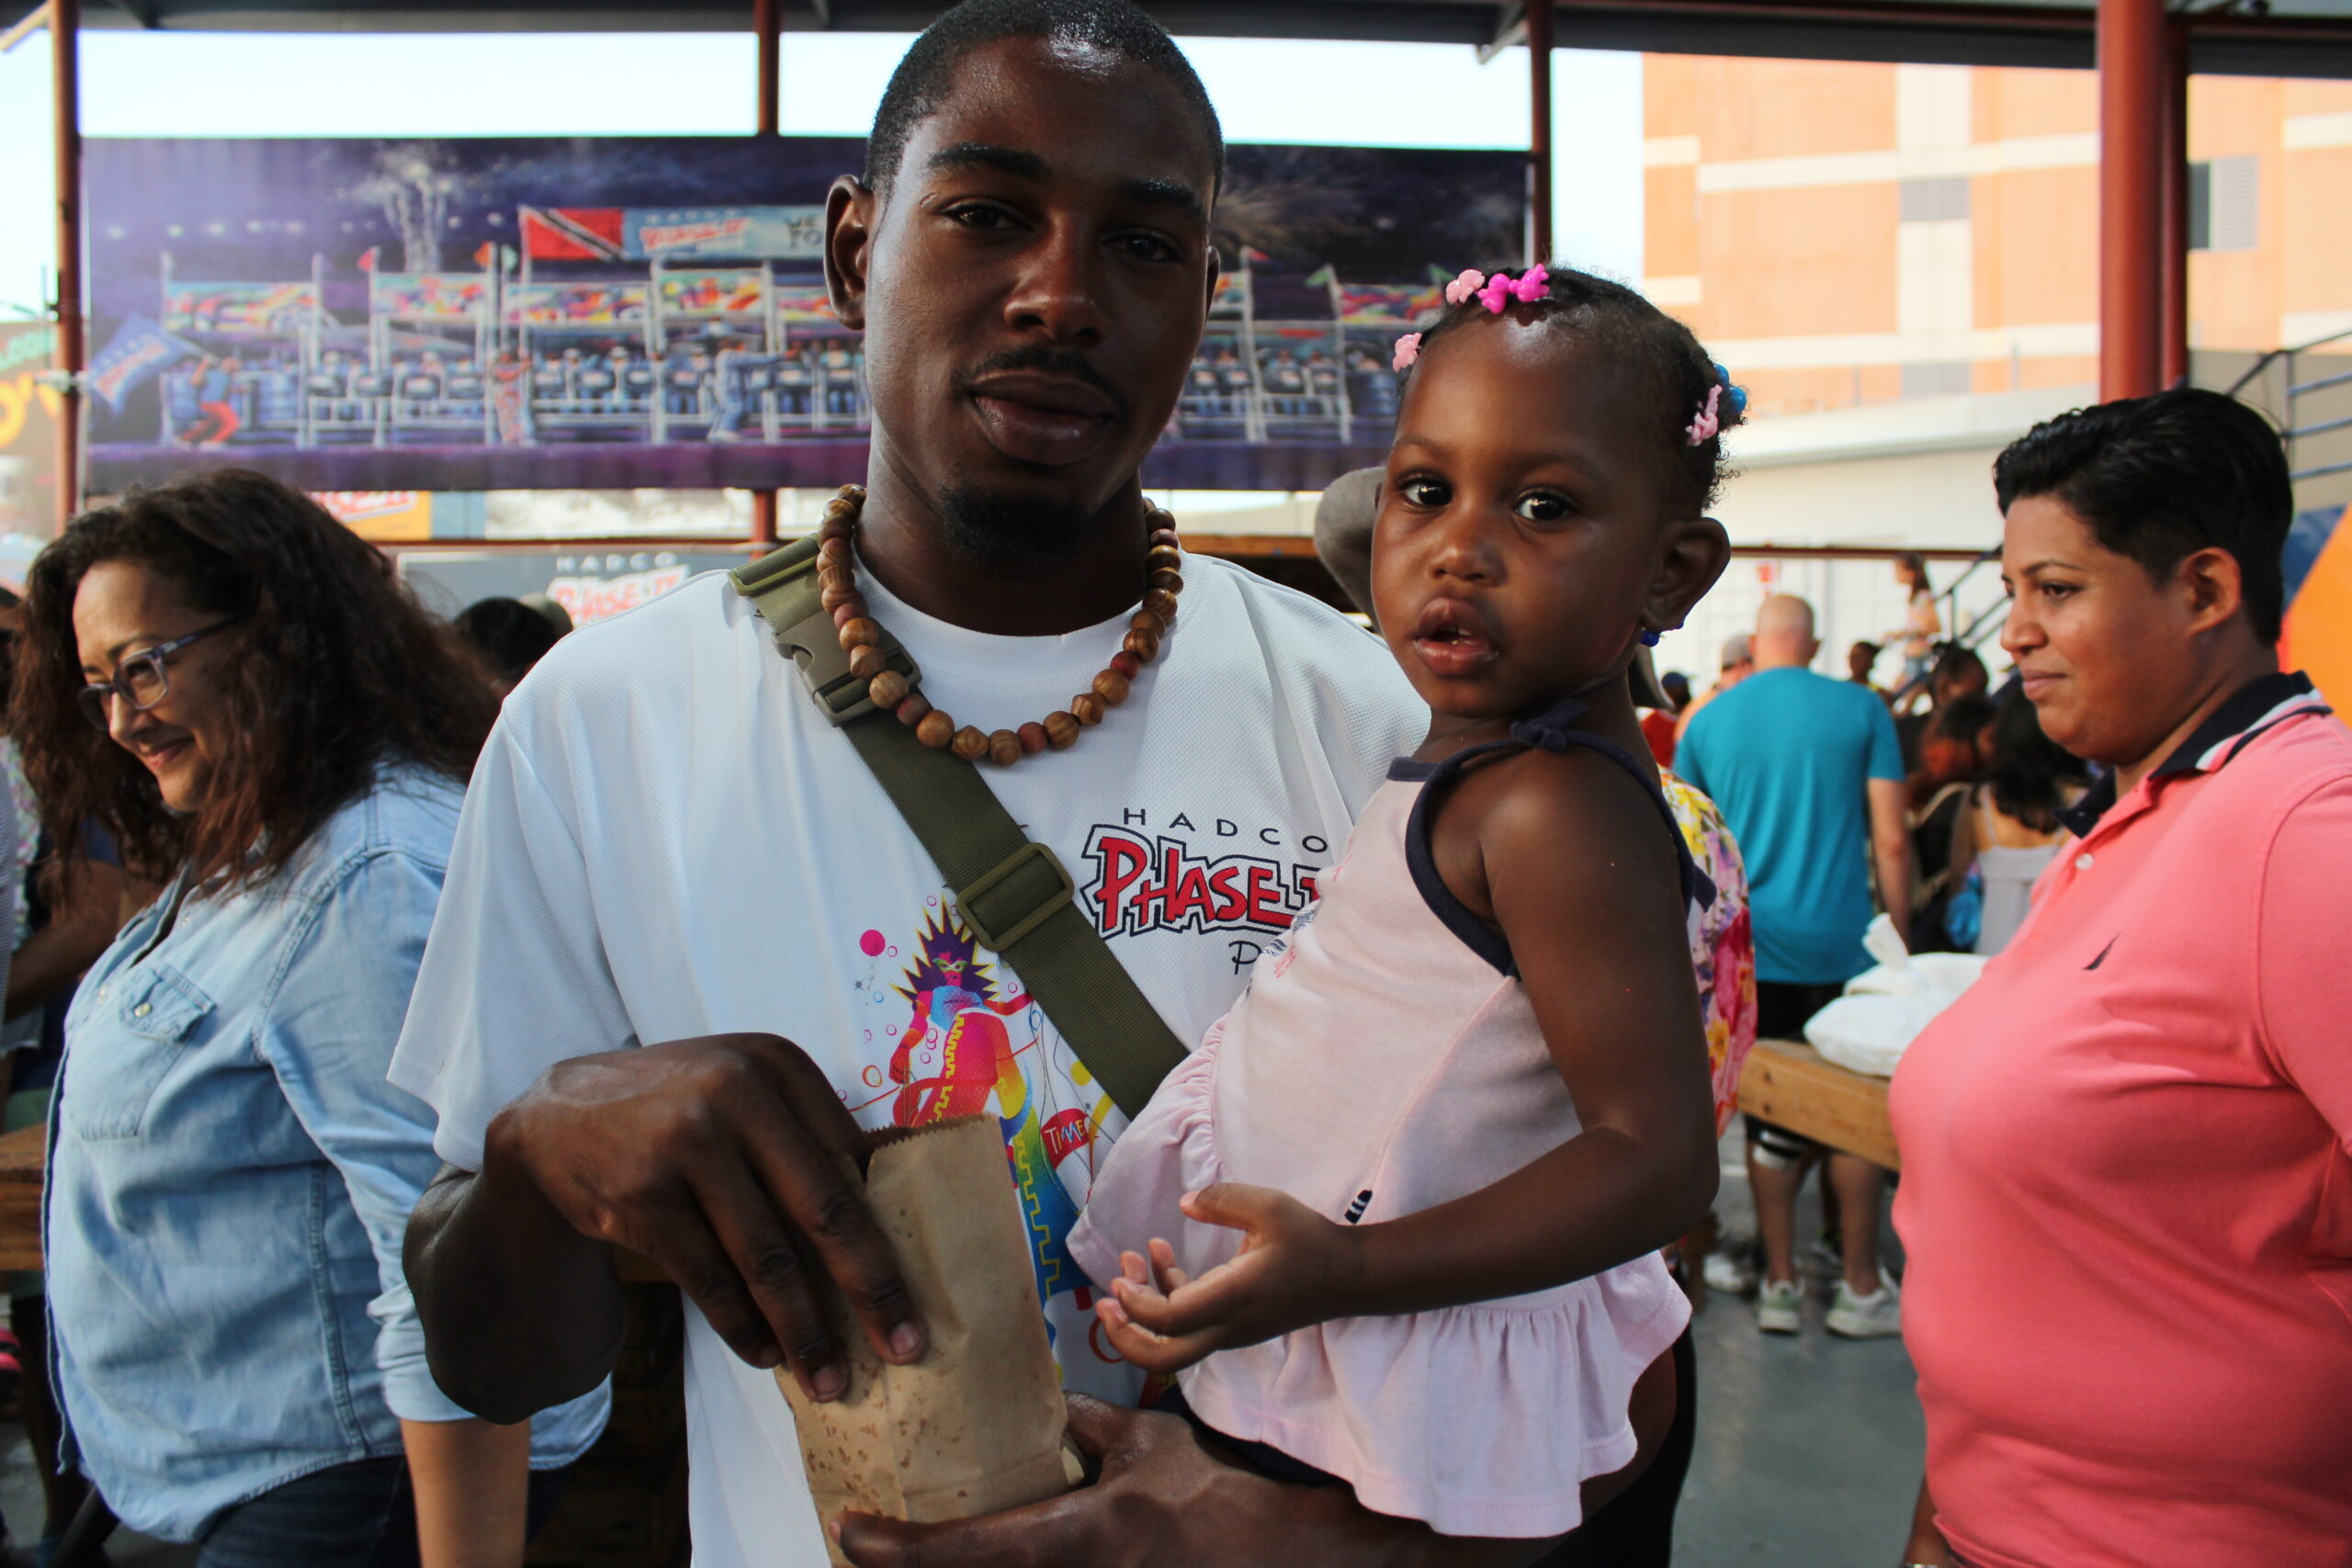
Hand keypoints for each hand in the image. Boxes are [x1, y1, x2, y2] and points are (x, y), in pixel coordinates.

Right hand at [480, 1033, 923, 1400]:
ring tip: (829, 1377)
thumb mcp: (742, 1090)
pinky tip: (766, 1353)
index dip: (890, 1227)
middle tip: (904, 1345)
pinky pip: (708, 1278)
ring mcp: (684, 1145)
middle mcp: (736, 1094)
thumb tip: (892, 1209)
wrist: (558, 1117)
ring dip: (803, 1328)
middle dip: (870, 1288)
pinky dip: (742, 1324)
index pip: (853, 1161)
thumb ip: (807, 1135)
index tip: (922, 1288)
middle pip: (824, 1209)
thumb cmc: (679, 1110)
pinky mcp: (642, 1196)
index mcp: (777, 1064)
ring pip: (765, 1257)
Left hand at [836, 1392, 1531, 1567]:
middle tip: (855, 1543)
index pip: (966, 1548)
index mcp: (1073, 1537)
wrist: (1275, 1558)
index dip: (898, 1546)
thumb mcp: (1147, 1446)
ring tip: (892, 1550)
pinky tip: (965, 1558)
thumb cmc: (1213, 1497)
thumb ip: (1089, 1425)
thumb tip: (1043, 1400)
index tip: (848, 1528)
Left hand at [1092, 1183, 1357, 1373]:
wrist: (1347, 1278)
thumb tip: (1183, 1205)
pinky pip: (1188, 1326)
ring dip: (1143, 1310)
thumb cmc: (1308, 1240)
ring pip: (1173, 1343)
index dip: (1136, 1305)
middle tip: (1104, 1305)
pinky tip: (1160, 1256)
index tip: (1119, 1277)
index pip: (1171, 1320)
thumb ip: (1222, 1201)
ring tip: (1130, 1261)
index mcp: (1233, 1297)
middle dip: (1125, 1338)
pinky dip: (1166, 1297)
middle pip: (1164, 1359)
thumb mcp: (1269, 1206)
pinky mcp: (1232, 1326)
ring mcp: (1230, 1332)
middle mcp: (1228, 1325)